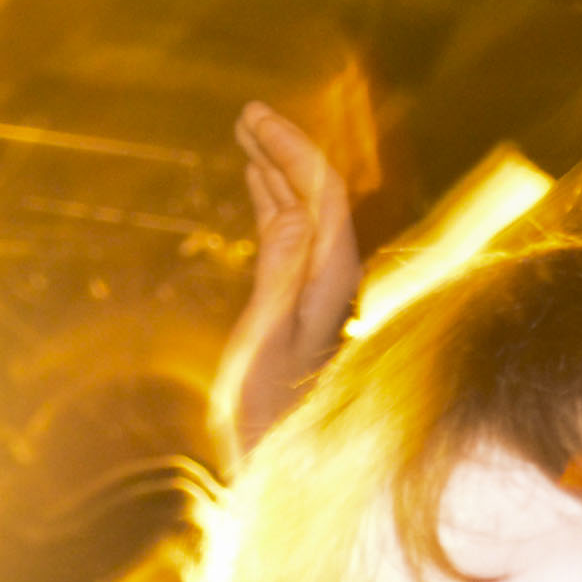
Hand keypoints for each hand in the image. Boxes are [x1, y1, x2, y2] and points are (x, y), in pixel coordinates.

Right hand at [214, 100, 361, 458]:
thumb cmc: (269, 417)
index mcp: (333, 280)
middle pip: (319, 194)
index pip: (321, 192)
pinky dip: (273, 204)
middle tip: (245, 115)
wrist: (284, 466)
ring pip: (305, 212)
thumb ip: (279, 277)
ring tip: (245, 139)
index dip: (290, 148)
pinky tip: (256, 187)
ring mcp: (322, 290)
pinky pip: (294, 237)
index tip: (251, 119)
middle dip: (284, 149)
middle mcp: (336, 278)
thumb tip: (287, 212)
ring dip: (277, 171)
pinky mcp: (304, 303)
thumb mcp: (266, 345)